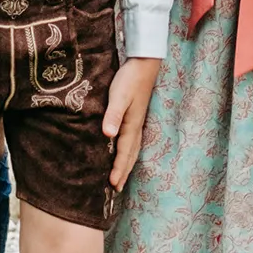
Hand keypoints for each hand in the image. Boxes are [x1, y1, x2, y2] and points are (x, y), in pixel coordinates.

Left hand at [104, 56, 160, 190]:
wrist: (144, 64)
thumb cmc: (129, 79)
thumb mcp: (119, 96)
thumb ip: (113, 115)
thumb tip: (108, 135)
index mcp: (131, 125)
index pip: (124, 153)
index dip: (118, 169)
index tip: (112, 185)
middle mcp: (136, 127)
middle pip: (130, 155)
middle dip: (124, 172)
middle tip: (116, 188)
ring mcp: (137, 122)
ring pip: (133, 149)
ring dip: (127, 164)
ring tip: (121, 176)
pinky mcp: (136, 116)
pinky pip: (132, 141)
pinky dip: (128, 152)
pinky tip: (125, 152)